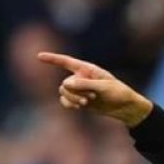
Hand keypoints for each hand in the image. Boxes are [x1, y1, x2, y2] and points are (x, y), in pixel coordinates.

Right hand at [36, 52, 153, 126]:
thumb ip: (84, 85)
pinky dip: (69, 104)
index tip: (39, 56)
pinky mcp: (79, 100)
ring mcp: (79, 89)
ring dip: (73, 99)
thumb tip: (65, 85)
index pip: (66, 62)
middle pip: (65, 83)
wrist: (124, 107)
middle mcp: (80, 77)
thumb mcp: (103, 87)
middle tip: (90, 98)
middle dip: (75, 92)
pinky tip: (78, 107)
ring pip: (64, 93)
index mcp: (86, 69)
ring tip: (87, 103)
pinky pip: (65, 101)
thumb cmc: (117, 93)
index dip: (52, 59)